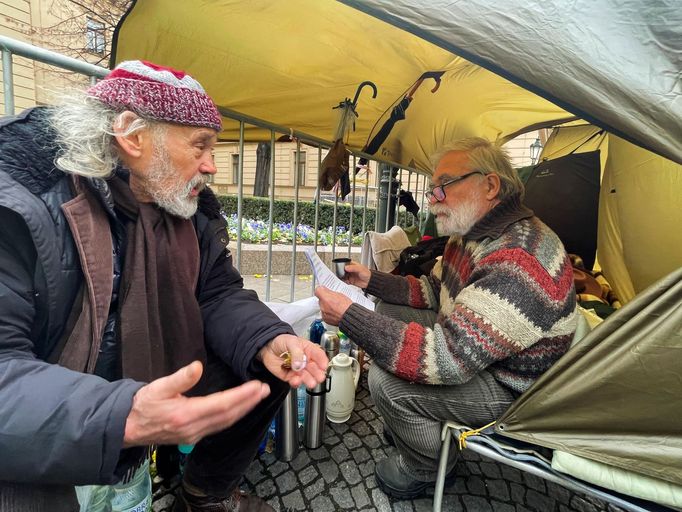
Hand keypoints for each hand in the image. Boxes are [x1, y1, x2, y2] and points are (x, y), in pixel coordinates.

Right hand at [123, 361, 269, 446]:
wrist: (127, 427)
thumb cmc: (142, 405)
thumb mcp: (158, 387)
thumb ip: (180, 378)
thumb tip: (198, 366)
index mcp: (186, 415)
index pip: (222, 404)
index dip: (242, 395)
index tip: (256, 386)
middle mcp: (193, 428)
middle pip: (229, 415)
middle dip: (249, 402)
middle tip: (264, 390)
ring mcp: (194, 435)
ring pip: (226, 422)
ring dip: (244, 409)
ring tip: (257, 397)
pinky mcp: (193, 437)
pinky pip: (219, 426)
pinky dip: (232, 416)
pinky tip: (239, 409)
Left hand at [258, 334, 327, 387]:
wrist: (267, 347)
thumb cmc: (281, 341)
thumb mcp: (291, 342)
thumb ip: (297, 353)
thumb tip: (300, 364)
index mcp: (309, 350)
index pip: (319, 356)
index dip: (323, 361)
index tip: (324, 366)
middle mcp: (305, 361)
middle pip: (315, 368)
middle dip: (318, 374)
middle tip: (319, 377)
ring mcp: (298, 370)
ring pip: (306, 377)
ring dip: (309, 380)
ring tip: (311, 383)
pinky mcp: (290, 376)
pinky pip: (295, 381)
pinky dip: (296, 382)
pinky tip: (296, 380)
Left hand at [314, 286, 352, 325]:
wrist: (349, 317)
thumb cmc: (346, 306)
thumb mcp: (339, 294)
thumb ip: (329, 291)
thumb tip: (324, 289)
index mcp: (325, 297)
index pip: (317, 290)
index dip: (321, 290)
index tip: (323, 291)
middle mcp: (322, 305)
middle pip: (320, 300)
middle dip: (325, 300)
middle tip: (333, 300)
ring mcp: (323, 313)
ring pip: (322, 307)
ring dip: (327, 307)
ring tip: (335, 307)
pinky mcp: (325, 319)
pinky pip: (325, 314)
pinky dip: (328, 313)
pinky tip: (335, 312)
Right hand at [343, 261, 370, 288]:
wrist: (369, 282)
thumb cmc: (367, 273)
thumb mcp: (360, 269)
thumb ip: (353, 268)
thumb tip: (346, 267)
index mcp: (352, 265)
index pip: (345, 264)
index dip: (342, 266)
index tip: (342, 269)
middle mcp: (350, 270)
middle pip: (343, 271)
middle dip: (341, 273)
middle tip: (342, 274)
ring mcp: (350, 275)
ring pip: (343, 276)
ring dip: (343, 278)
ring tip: (344, 278)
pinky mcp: (350, 280)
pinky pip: (345, 281)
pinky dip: (345, 282)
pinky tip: (346, 281)